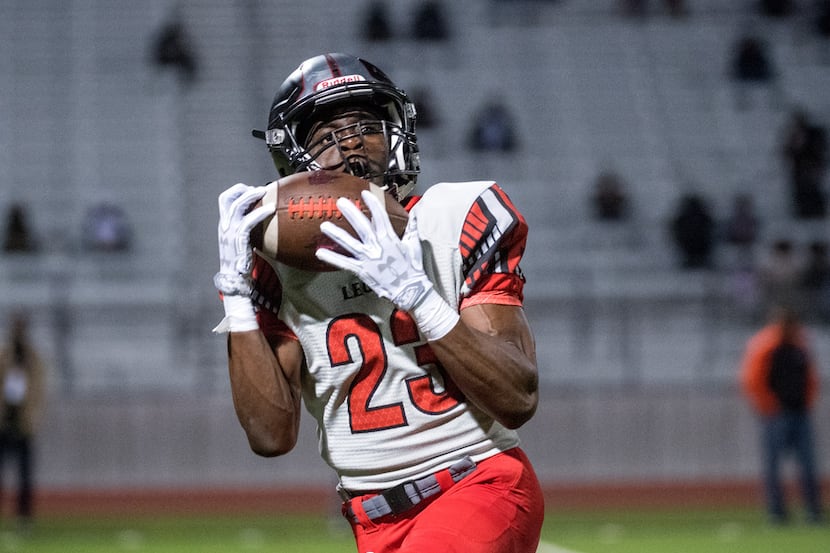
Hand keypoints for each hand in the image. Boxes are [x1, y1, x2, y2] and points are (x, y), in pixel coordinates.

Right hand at [214, 183, 273, 295]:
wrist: (235, 278)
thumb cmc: (241, 258)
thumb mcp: (242, 239)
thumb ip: (247, 226)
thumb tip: (262, 215)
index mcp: (224, 224)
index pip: (224, 199)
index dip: (236, 190)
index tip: (251, 189)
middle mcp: (224, 225)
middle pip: (228, 198)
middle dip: (244, 189)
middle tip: (261, 189)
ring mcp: (230, 232)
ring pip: (237, 206)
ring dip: (252, 196)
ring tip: (266, 193)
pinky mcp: (238, 240)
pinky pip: (248, 221)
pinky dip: (260, 213)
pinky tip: (271, 209)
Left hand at [315, 190, 430, 310]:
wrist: (410, 290)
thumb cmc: (414, 268)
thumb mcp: (414, 245)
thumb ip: (413, 227)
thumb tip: (418, 212)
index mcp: (390, 238)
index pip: (380, 217)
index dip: (372, 204)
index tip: (365, 193)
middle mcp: (377, 247)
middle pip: (362, 227)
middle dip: (351, 213)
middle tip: (341, 202)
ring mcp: (368, 259)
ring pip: (350, 243)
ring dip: (336, 234)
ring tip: (324, 226)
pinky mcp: (362, 271)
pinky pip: (345, 263)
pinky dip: (332, 258)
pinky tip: (320, 252)